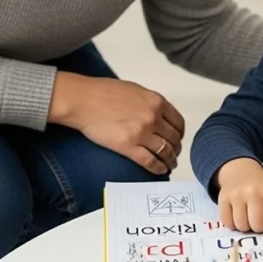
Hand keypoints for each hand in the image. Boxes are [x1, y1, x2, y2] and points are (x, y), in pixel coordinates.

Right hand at [49, 72, 184, 173]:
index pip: (178, 122)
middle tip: (174, 154)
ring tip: (170, 165)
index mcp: (157, 102)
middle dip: (176, 149)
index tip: (177, 139)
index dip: (180, 134)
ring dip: (170, 161)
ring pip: (165, 152)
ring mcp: (142, 133)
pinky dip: (158, 168)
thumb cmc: (104, 92)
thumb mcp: (135, 90)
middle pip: (174, 139)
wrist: (82, 100)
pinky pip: (150, 161)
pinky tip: (160, 170)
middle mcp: (153, 117)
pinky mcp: (128, 147)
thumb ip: (150, 103)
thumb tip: (158, 115)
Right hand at [216, 158, 262, 235]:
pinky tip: (237, 214)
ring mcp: (236, 194)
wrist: (239, 170)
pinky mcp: (223, 199)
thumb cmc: (260, 186)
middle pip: (257, 224)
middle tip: (258, 218)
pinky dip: (233, 224)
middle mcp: (252, 191)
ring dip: (246, 226)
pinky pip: (228, 224)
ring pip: (241, 226)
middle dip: (259, 226)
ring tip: (247, 215)